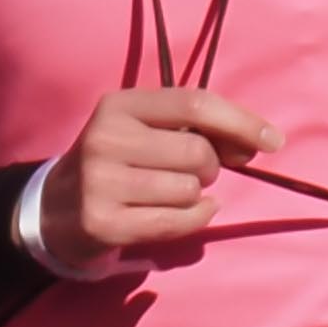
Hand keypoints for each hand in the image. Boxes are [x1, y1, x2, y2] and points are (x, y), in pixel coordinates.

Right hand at [36, 85, 275, 278]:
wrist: (55, 209)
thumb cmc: (118, 162)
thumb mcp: (143, 129)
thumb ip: (198, 128)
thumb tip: (258, 143)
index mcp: (119, 105)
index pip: (195, 103)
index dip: (241, 121)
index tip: (273, 141)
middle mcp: (106, 138)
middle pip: (198, 153)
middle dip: (210, 167)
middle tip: (191, 173)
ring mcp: (101, 182)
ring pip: (190, 190)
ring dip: (195, 196)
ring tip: (169, 193)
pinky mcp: (103, 223)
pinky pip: (177, 222)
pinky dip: (193, 220)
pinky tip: (182, 214)